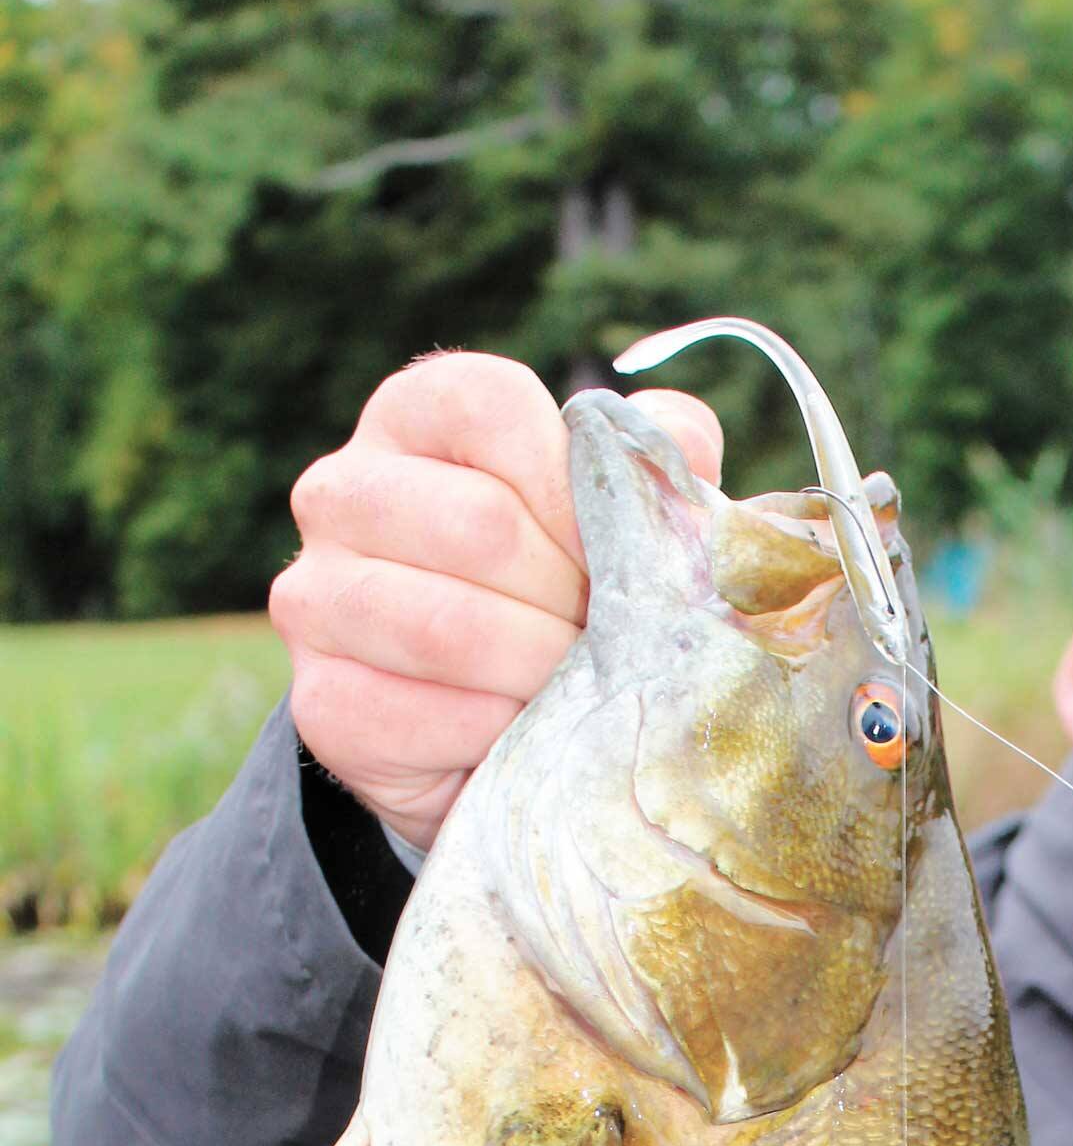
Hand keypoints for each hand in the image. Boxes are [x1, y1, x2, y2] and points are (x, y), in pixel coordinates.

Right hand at [270, 351, 723, 848]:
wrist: (493, 739)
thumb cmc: (562, 601)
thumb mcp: (616, 518)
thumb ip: (655, 462)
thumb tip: (684, 440)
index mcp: (413, 416)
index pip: (488, 405)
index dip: (573, 487)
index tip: (611, 552)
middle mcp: (341, 491)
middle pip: (477, 522)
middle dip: (570, 597)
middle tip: (605, 638)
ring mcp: (315, 597)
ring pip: (447, 626)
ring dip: (539, 670)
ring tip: (573, 687)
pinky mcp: (320, 701)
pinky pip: (423, 716)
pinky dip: (496, 734)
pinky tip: (520, 733)